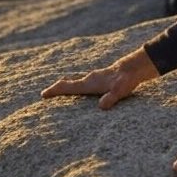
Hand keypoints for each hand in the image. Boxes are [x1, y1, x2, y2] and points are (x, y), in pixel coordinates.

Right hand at [40, 48, 158, 109]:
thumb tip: (101, 107)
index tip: (43, 94)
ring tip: (58, 93)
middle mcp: (89, 79)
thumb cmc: (125, 80)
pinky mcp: (100, 79)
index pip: (68, 87)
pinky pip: (83, 83)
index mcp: (89, 83)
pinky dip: (76, 86)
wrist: (133, 68)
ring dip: (66, 87)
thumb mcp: (119, 91)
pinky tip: (78, 91)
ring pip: (75, 82)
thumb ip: (110, 98)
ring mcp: (94, 78)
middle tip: (45, 95)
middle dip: (57, 89)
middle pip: (68, 83)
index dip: (55, 90)